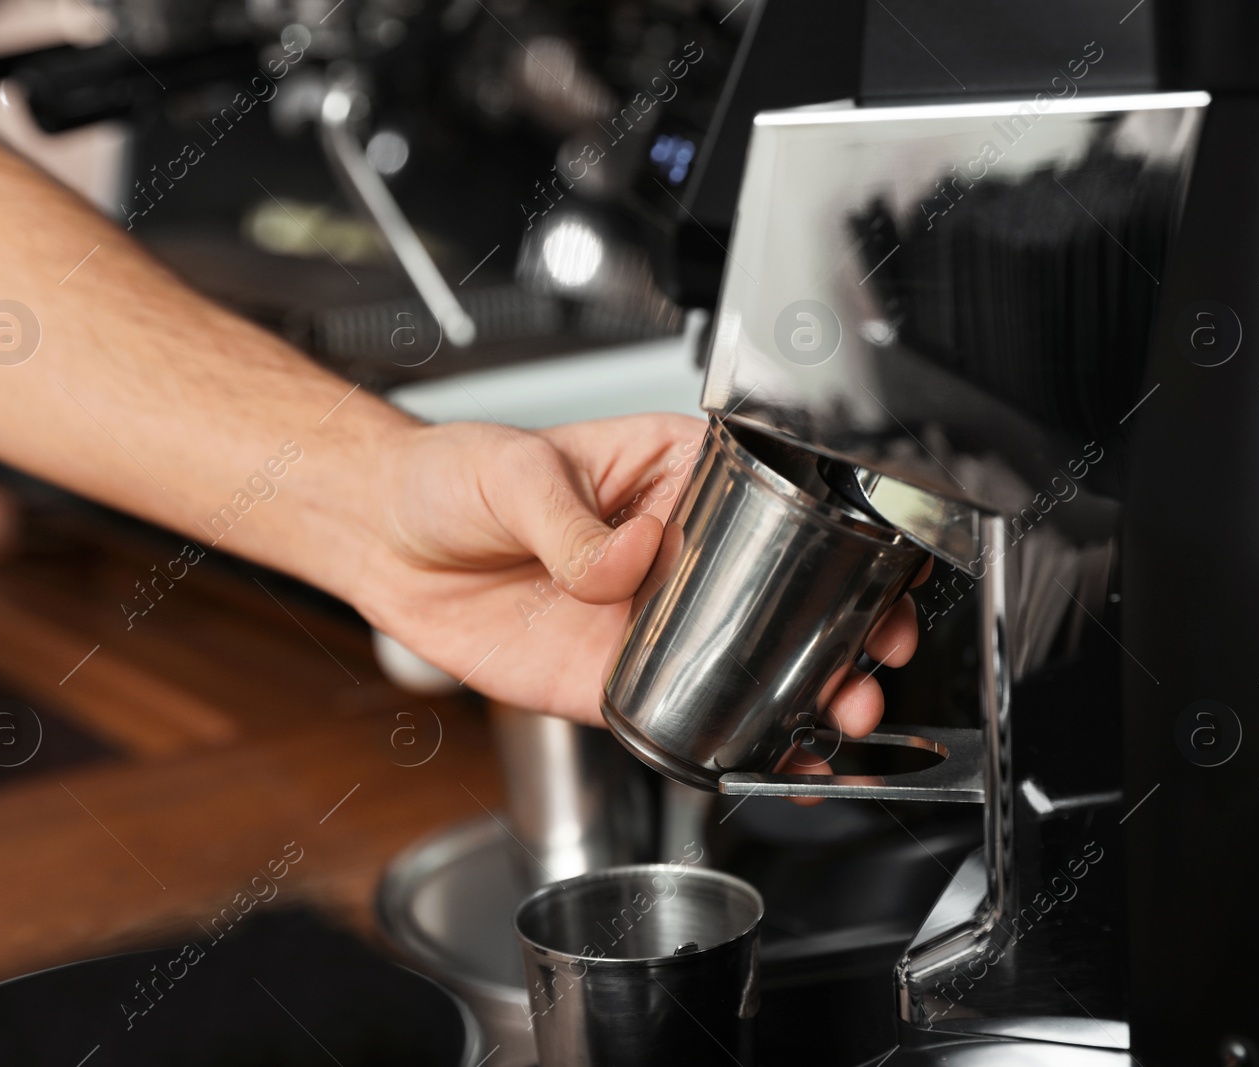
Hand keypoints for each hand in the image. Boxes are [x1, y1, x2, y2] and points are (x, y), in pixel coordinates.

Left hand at [342, 413, 926, 732]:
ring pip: (746, 662)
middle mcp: (676, 554)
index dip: (835, 537)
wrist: (388, 544)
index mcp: (672, 478)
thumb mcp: (513, 472)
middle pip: (782, 593)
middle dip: (839, 630)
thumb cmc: (452, 477)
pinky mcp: (611, 680)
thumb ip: (571, 519)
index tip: (871, 569)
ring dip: (802, 692)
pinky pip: (681, 715)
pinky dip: (729, 741)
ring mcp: (649, 621)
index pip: (774, 504)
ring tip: (838, 715)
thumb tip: (625, 557)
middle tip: (865, 661)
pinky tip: (770, 758)